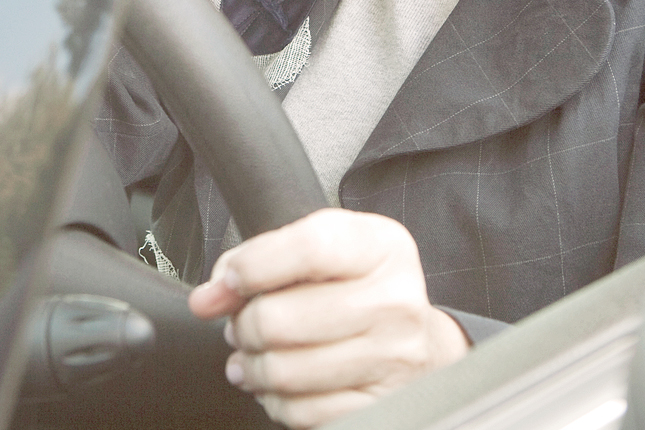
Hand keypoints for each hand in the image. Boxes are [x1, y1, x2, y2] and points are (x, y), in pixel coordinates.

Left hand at [189, 209, 469, 426]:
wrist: (418, 340)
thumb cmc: (361, 286)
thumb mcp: (329, 248)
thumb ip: (268, 255)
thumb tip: (211, 294)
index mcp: (382, 247)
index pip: (308, 248)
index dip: (253, 265)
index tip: (229, 279)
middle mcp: (393, 300)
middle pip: (281, 318)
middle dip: (243, 324)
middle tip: (244, 322)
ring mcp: (390, 358)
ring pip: (283, 370)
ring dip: (253, 364)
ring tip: (256, 352)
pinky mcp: (379, 405)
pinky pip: (300, 412)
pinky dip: (277, 399)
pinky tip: (282, 381)